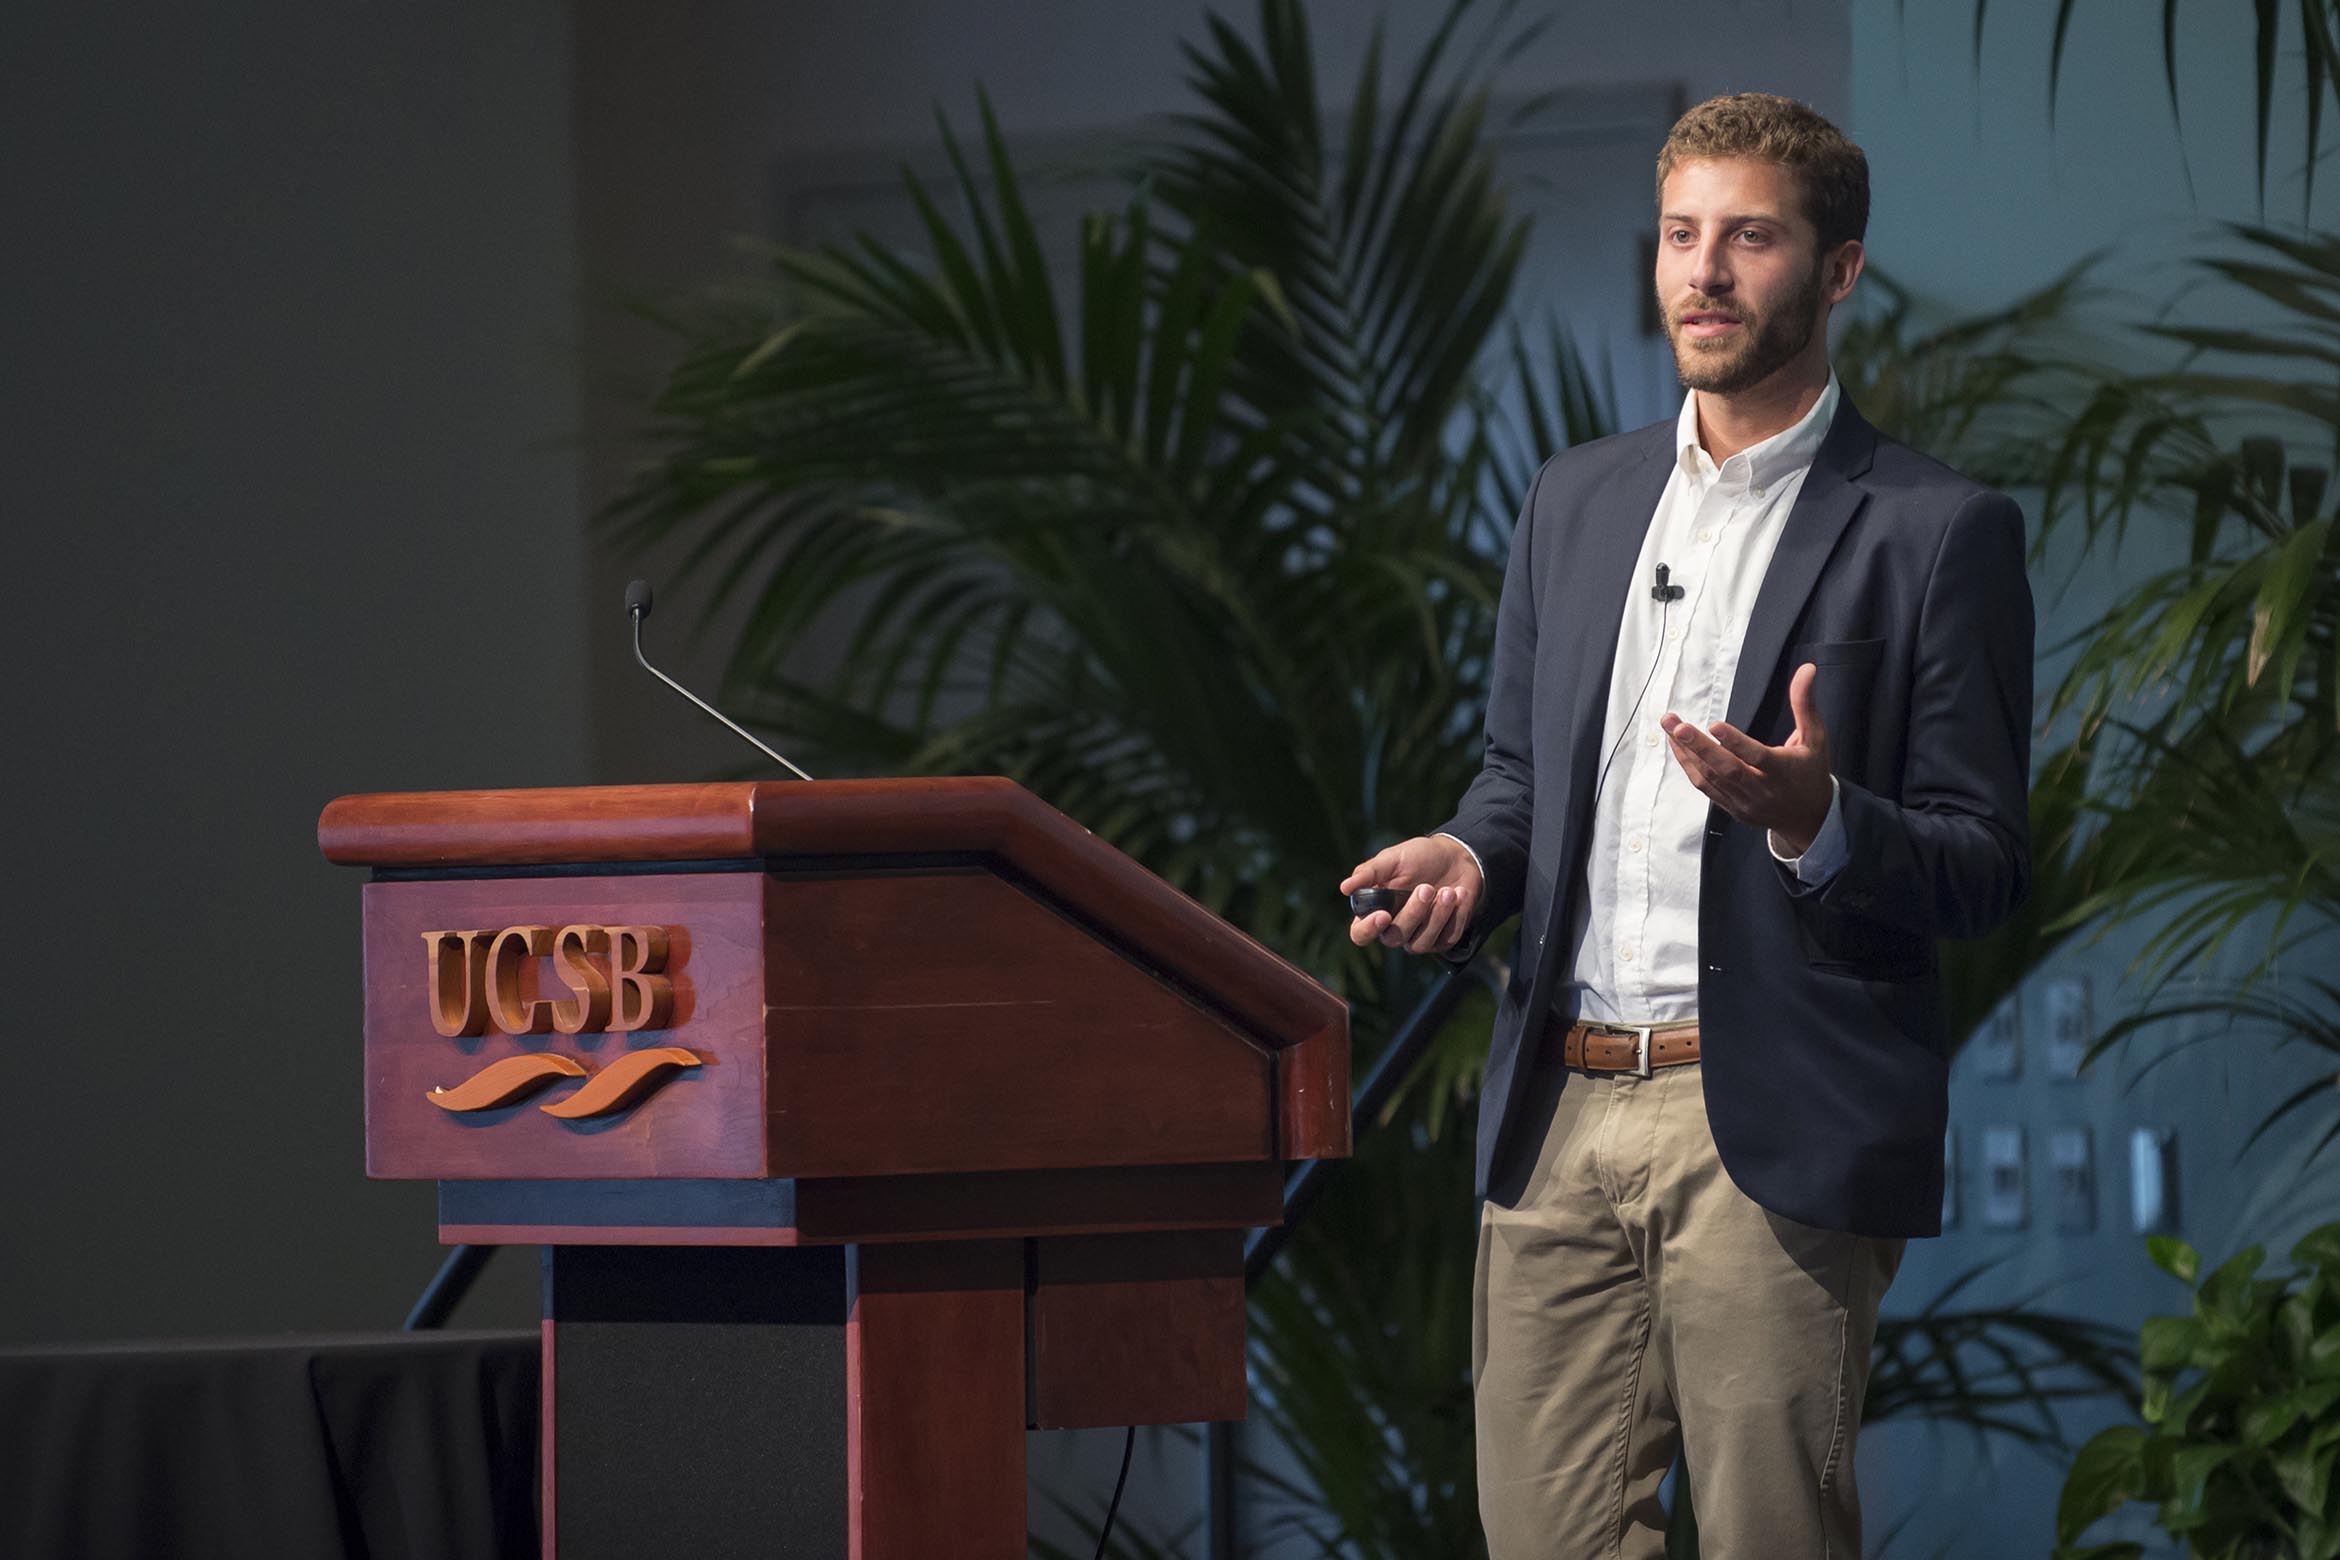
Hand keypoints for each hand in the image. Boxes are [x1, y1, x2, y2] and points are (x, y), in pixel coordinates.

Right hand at [1340, 835, 1484, 953]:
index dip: (1368, 930)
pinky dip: (1455, 915)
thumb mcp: (1393, 858)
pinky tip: (1459, 894)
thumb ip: (1370, 872)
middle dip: (1413, 913)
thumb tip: (1344, 888)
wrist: (1457, 857)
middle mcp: (1393, 928)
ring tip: (1448, 891)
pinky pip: (1446, 938)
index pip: (1360, 933)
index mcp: (1374, 910)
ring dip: (1436, 916)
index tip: (1384, 915)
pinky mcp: (1442, 939)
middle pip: (1394, 938)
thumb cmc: (1419, 857)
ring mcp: (1418, 937)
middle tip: (1427, 887)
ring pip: (1421, 943)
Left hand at [1660, 662, 1833, 853]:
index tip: (1714, 724)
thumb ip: (1805, 704)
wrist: (1808, 818)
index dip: (1736, 742)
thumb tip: (1806, 669)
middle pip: (1726, 769)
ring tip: (1670, 728)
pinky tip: (1678, 747)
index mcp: (1783, 771)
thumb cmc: (1811, 771)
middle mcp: (1761, 790)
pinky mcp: (1732, 808)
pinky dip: (1689, 767)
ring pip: (1710, 778)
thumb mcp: (1815, 738)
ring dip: (1686, 753)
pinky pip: (1705, 788)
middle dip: (1698, 745)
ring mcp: (1744, 802)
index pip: (1757, 757)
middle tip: (1675, 724)